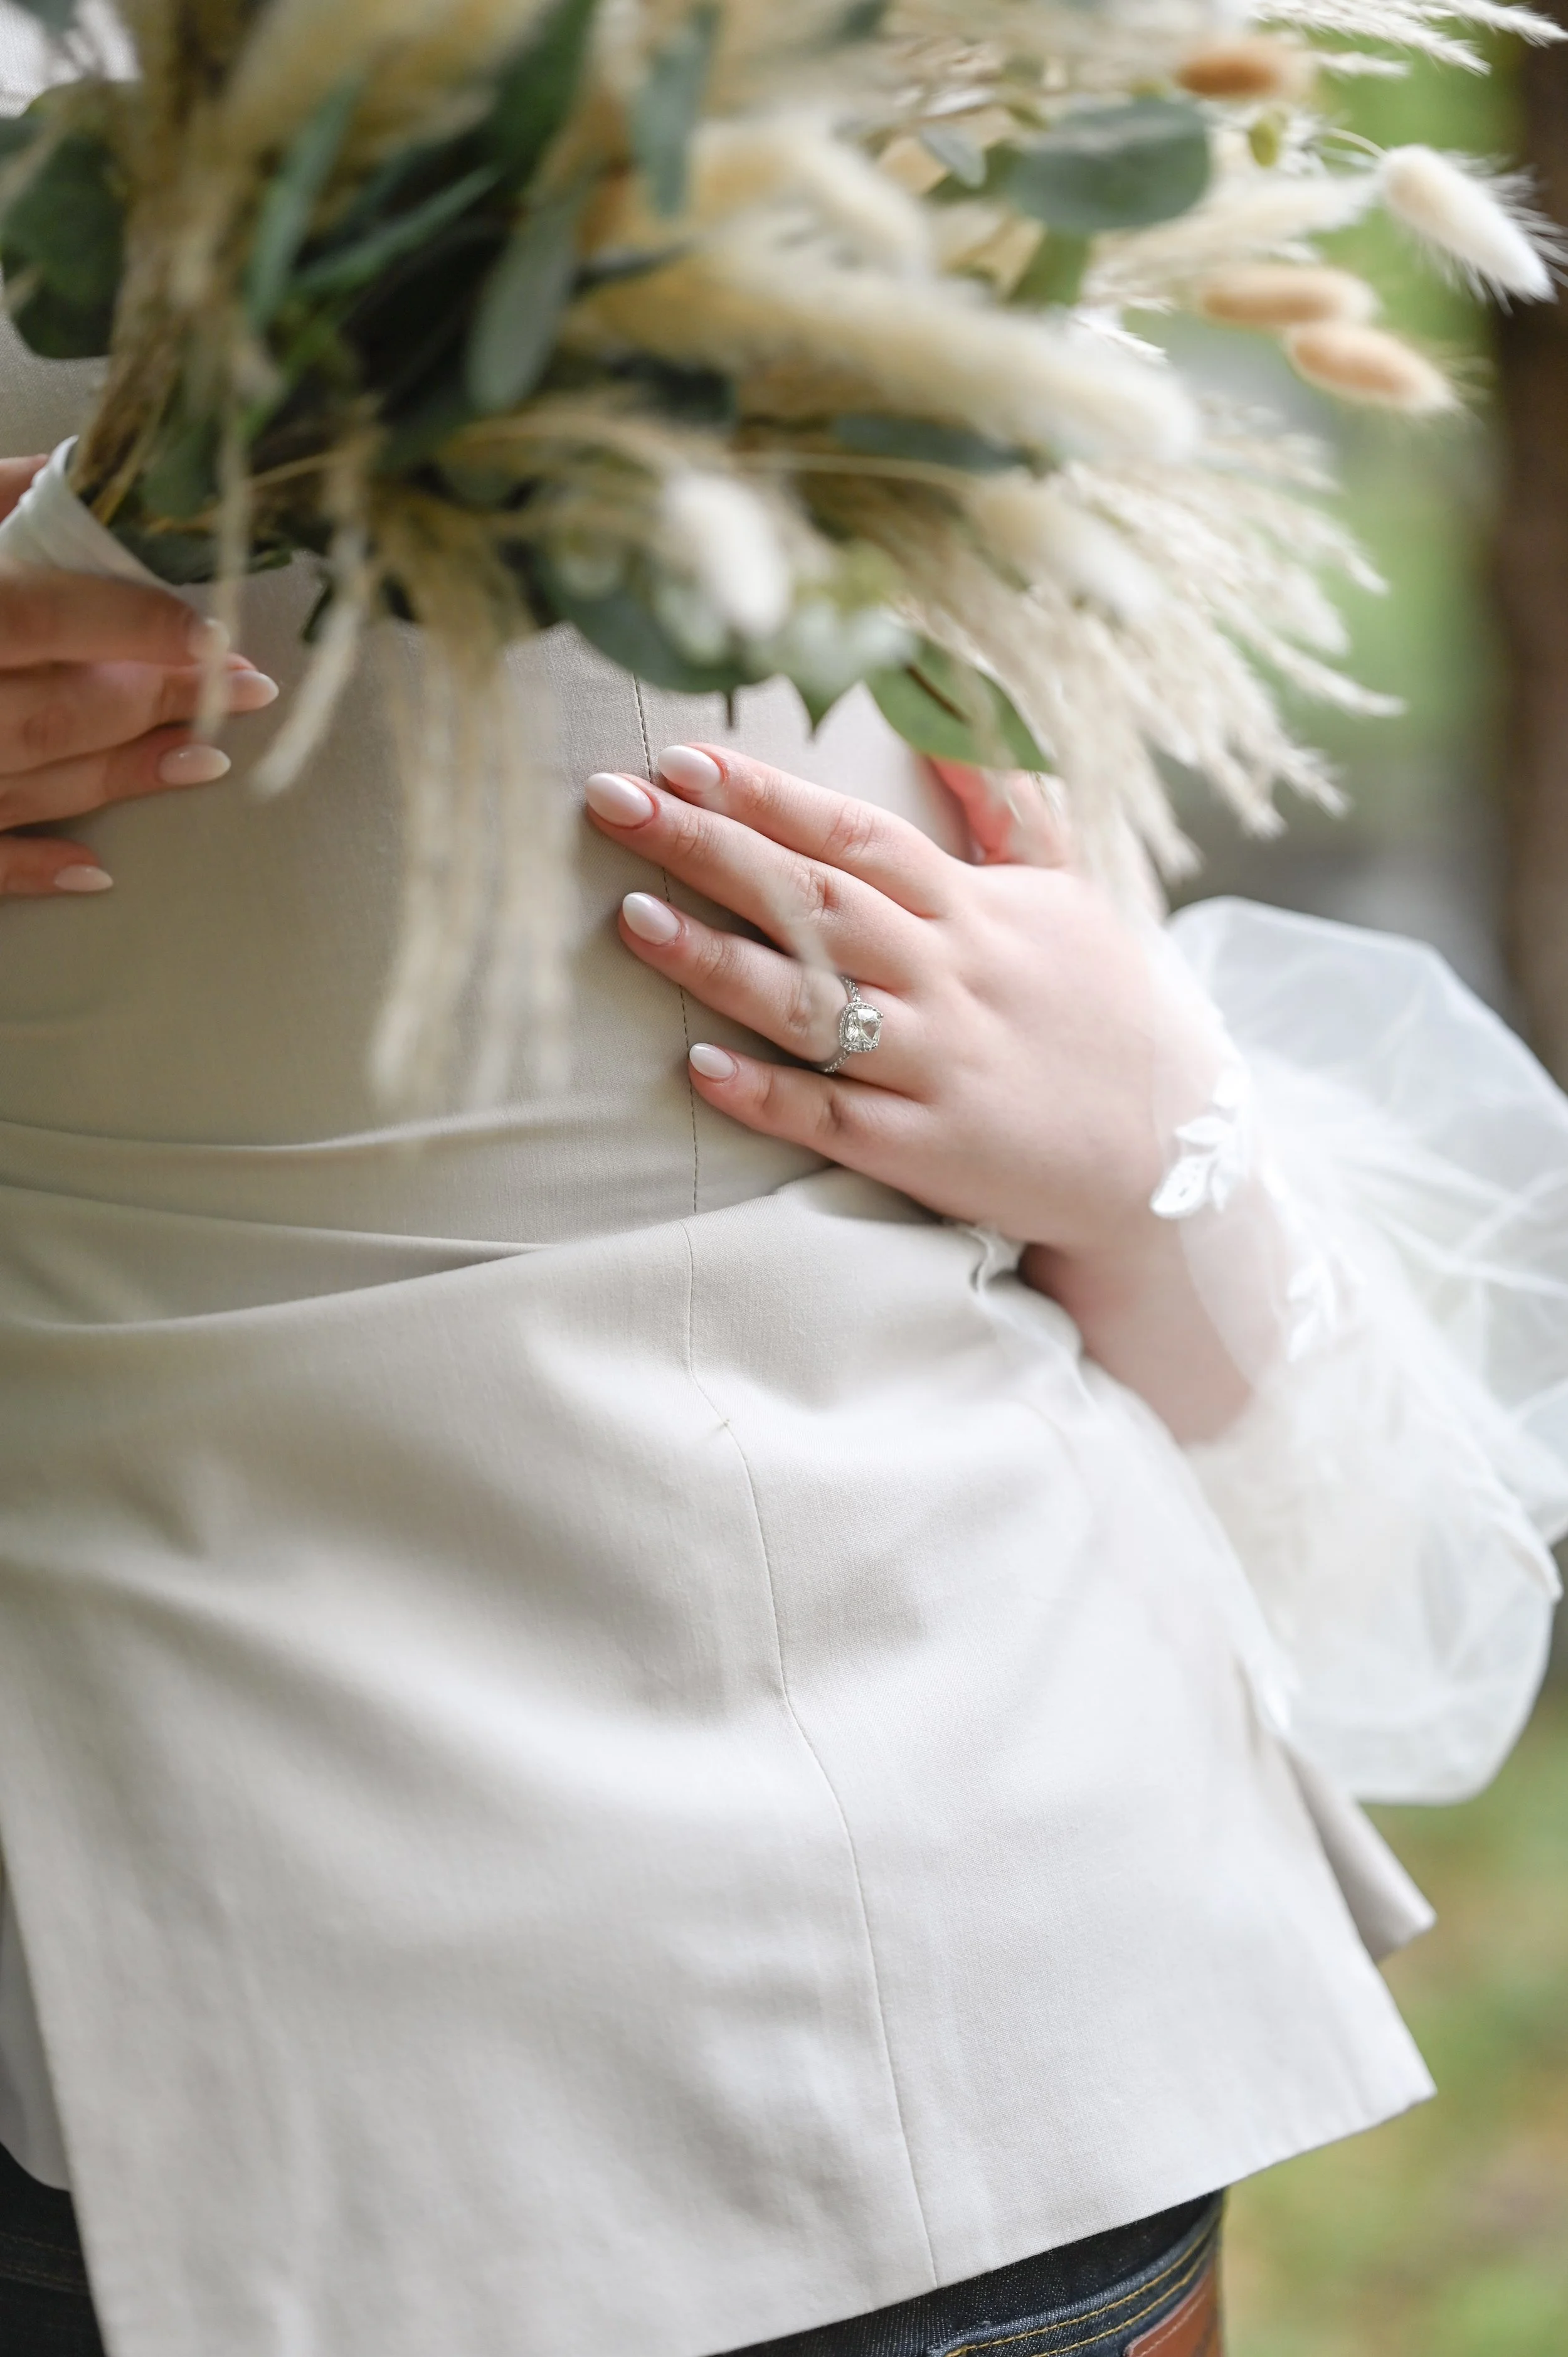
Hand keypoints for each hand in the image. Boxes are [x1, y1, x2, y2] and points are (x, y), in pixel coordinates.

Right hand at [0, 455, 278, 897]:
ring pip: (34, 782)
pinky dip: (30, 869)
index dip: (138, 623)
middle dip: (163, 700)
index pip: (46, 617)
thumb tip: (71, 473)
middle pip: (61, 706)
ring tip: (207, 758)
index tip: (215, 630)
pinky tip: (94, 873)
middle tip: (250, 689)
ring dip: (127, 777)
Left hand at [585, 740, 1250, 1438]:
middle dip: (711, 847)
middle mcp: (951, 977)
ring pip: (816, 1006)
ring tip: (632, 918)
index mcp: (973, 910)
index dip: (769, 794)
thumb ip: (1004, 801)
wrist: (1173, 1152)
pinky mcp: (929, 1150)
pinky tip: (699, 1069)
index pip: (857, 834)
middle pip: (818, 901)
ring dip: (720, 962)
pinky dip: (769, 1094)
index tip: (682, 757)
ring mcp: (939, 1065)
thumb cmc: (1105, 1011)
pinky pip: (836, 1119)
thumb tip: (948, 707)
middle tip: (611, 801)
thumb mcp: (1066, 891)